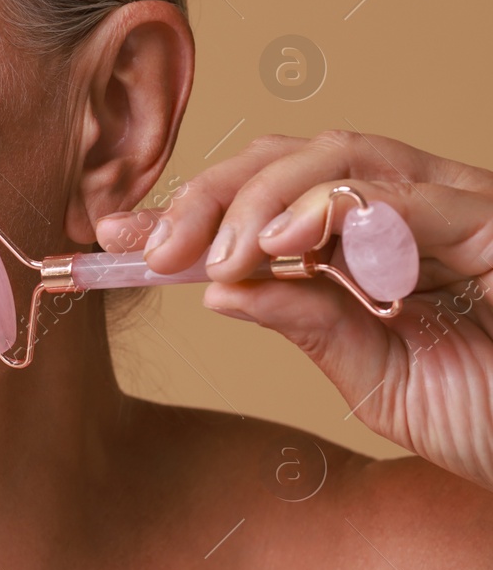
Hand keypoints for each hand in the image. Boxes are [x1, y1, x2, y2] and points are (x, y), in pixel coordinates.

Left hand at [94, 130, 492, 490]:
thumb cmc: (491, 414)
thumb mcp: (376, 376)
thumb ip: (307, 322)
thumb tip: (215, 289)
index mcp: (378, 239)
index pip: (271, 194)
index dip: (191, 205)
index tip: (115, 237)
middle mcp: (415, 209)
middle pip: (295, 156)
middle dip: (210, 193)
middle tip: (148, 248)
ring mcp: (460, 207)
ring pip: (344, 156)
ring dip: (261, 197)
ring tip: (213, 254)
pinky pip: (411, 195)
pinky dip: (337, 208)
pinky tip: (280, 244)